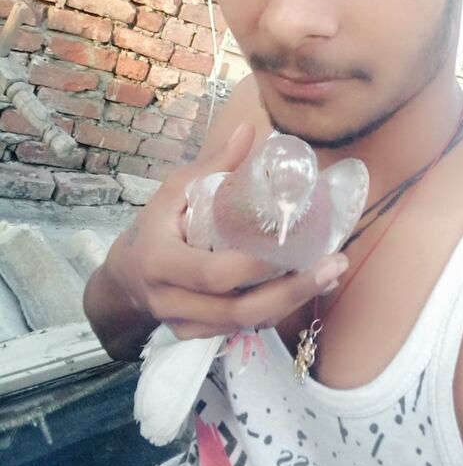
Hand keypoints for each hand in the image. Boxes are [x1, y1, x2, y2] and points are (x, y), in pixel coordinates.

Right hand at [103, 122, 348, 339]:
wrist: (125, 276)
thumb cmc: (155, 225)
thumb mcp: (175, 190)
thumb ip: (215, 165)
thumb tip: (251, 129)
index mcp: (161, 262)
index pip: (213, 273)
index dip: (254, 265)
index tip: (294, 243)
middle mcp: (172, 300)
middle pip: (238, 310)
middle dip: (291, 291)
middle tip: (334, 264)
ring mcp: (186, 324)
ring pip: (245, 324)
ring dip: (293, 302)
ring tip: (332, 273)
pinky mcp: (199, 336)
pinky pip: (243, 329)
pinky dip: (278, 310)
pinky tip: (310, 287)